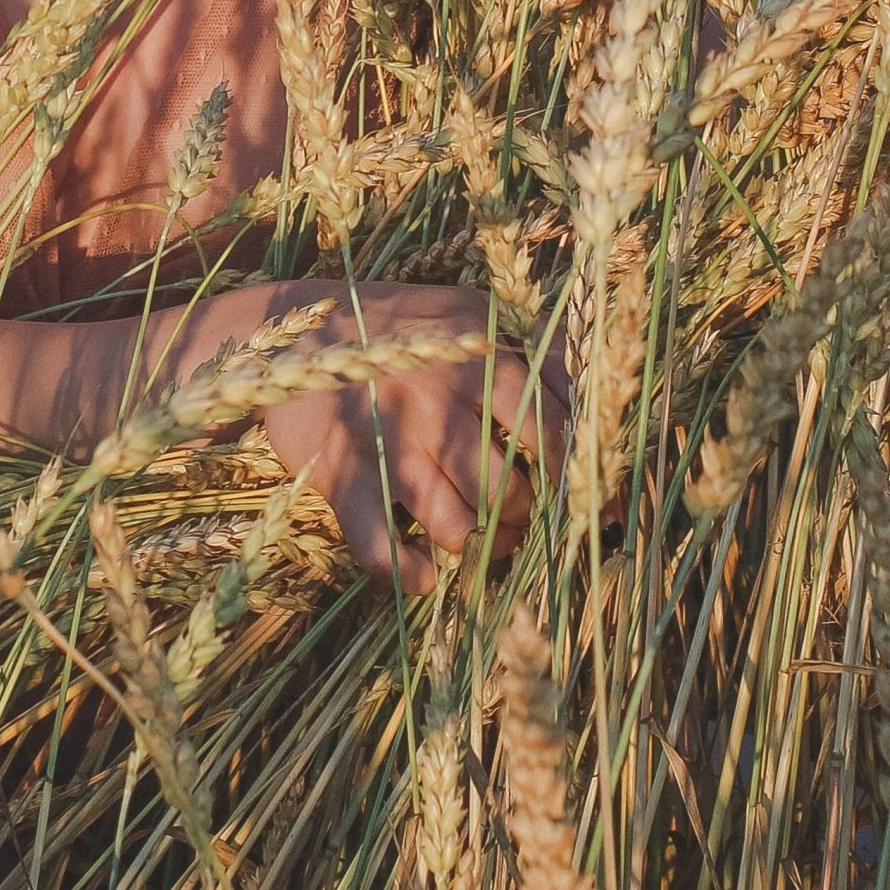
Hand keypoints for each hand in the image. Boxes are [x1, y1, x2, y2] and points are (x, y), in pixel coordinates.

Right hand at [256, 284, 575, 595]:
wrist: (289, 331)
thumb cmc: (401, 326)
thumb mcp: (472, 314)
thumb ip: (535, 354)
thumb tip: (599, 409)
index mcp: (475, 357)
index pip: (549, 434)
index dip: (574, 477)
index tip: (585, 500)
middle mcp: (436, 401)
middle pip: (507, 491)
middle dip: (522, 515)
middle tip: (514, 511)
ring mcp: (387, 444)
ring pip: (458, 530)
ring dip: (478, 546)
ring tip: (477, 533)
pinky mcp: (342, 479)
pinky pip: (386, 553)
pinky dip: (414, 574)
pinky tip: (426, 571)